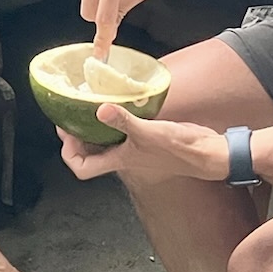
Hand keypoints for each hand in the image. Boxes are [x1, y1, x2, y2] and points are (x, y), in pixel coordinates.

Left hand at [58, 107, 228, 185]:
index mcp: (118, 160)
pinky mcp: (145, 136)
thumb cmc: (177, 150)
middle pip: (89, 152)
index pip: (82, 168)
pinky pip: (122, 129)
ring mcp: (133, 147)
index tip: (68, 132)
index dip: (70, 154)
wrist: (204, 152)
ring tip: (86, 106)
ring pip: (104, 140)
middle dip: (76, 135)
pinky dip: (115, 118)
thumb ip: (124, 121)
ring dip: (93, 126)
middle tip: (69, 114)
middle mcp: (122, 156)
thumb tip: (100, 110)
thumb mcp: (147, 133)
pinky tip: (115, 103)